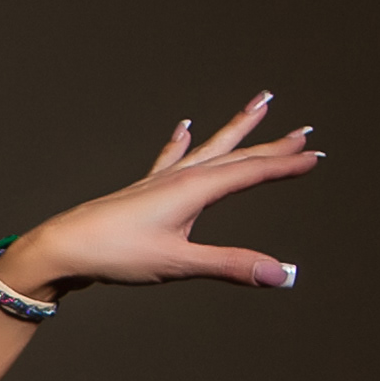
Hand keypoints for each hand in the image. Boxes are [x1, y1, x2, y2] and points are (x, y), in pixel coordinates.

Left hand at [1, 92, 323, 294]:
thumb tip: (281, 274)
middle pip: (236, 155)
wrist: (63, 247)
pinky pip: (171, 157)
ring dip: (236, 130)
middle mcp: (181, 177)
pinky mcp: (144, 189)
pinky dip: (183, 142)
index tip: (316, 156)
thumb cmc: (116, 253)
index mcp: (194, 190)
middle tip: (305, 132)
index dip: (286, 166)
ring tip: (259, 105)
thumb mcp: (179, 263)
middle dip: (273, 146)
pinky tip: (184, 127)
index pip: (251, 172)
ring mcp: (161, 180)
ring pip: (209, 148)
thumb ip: (231, 266)